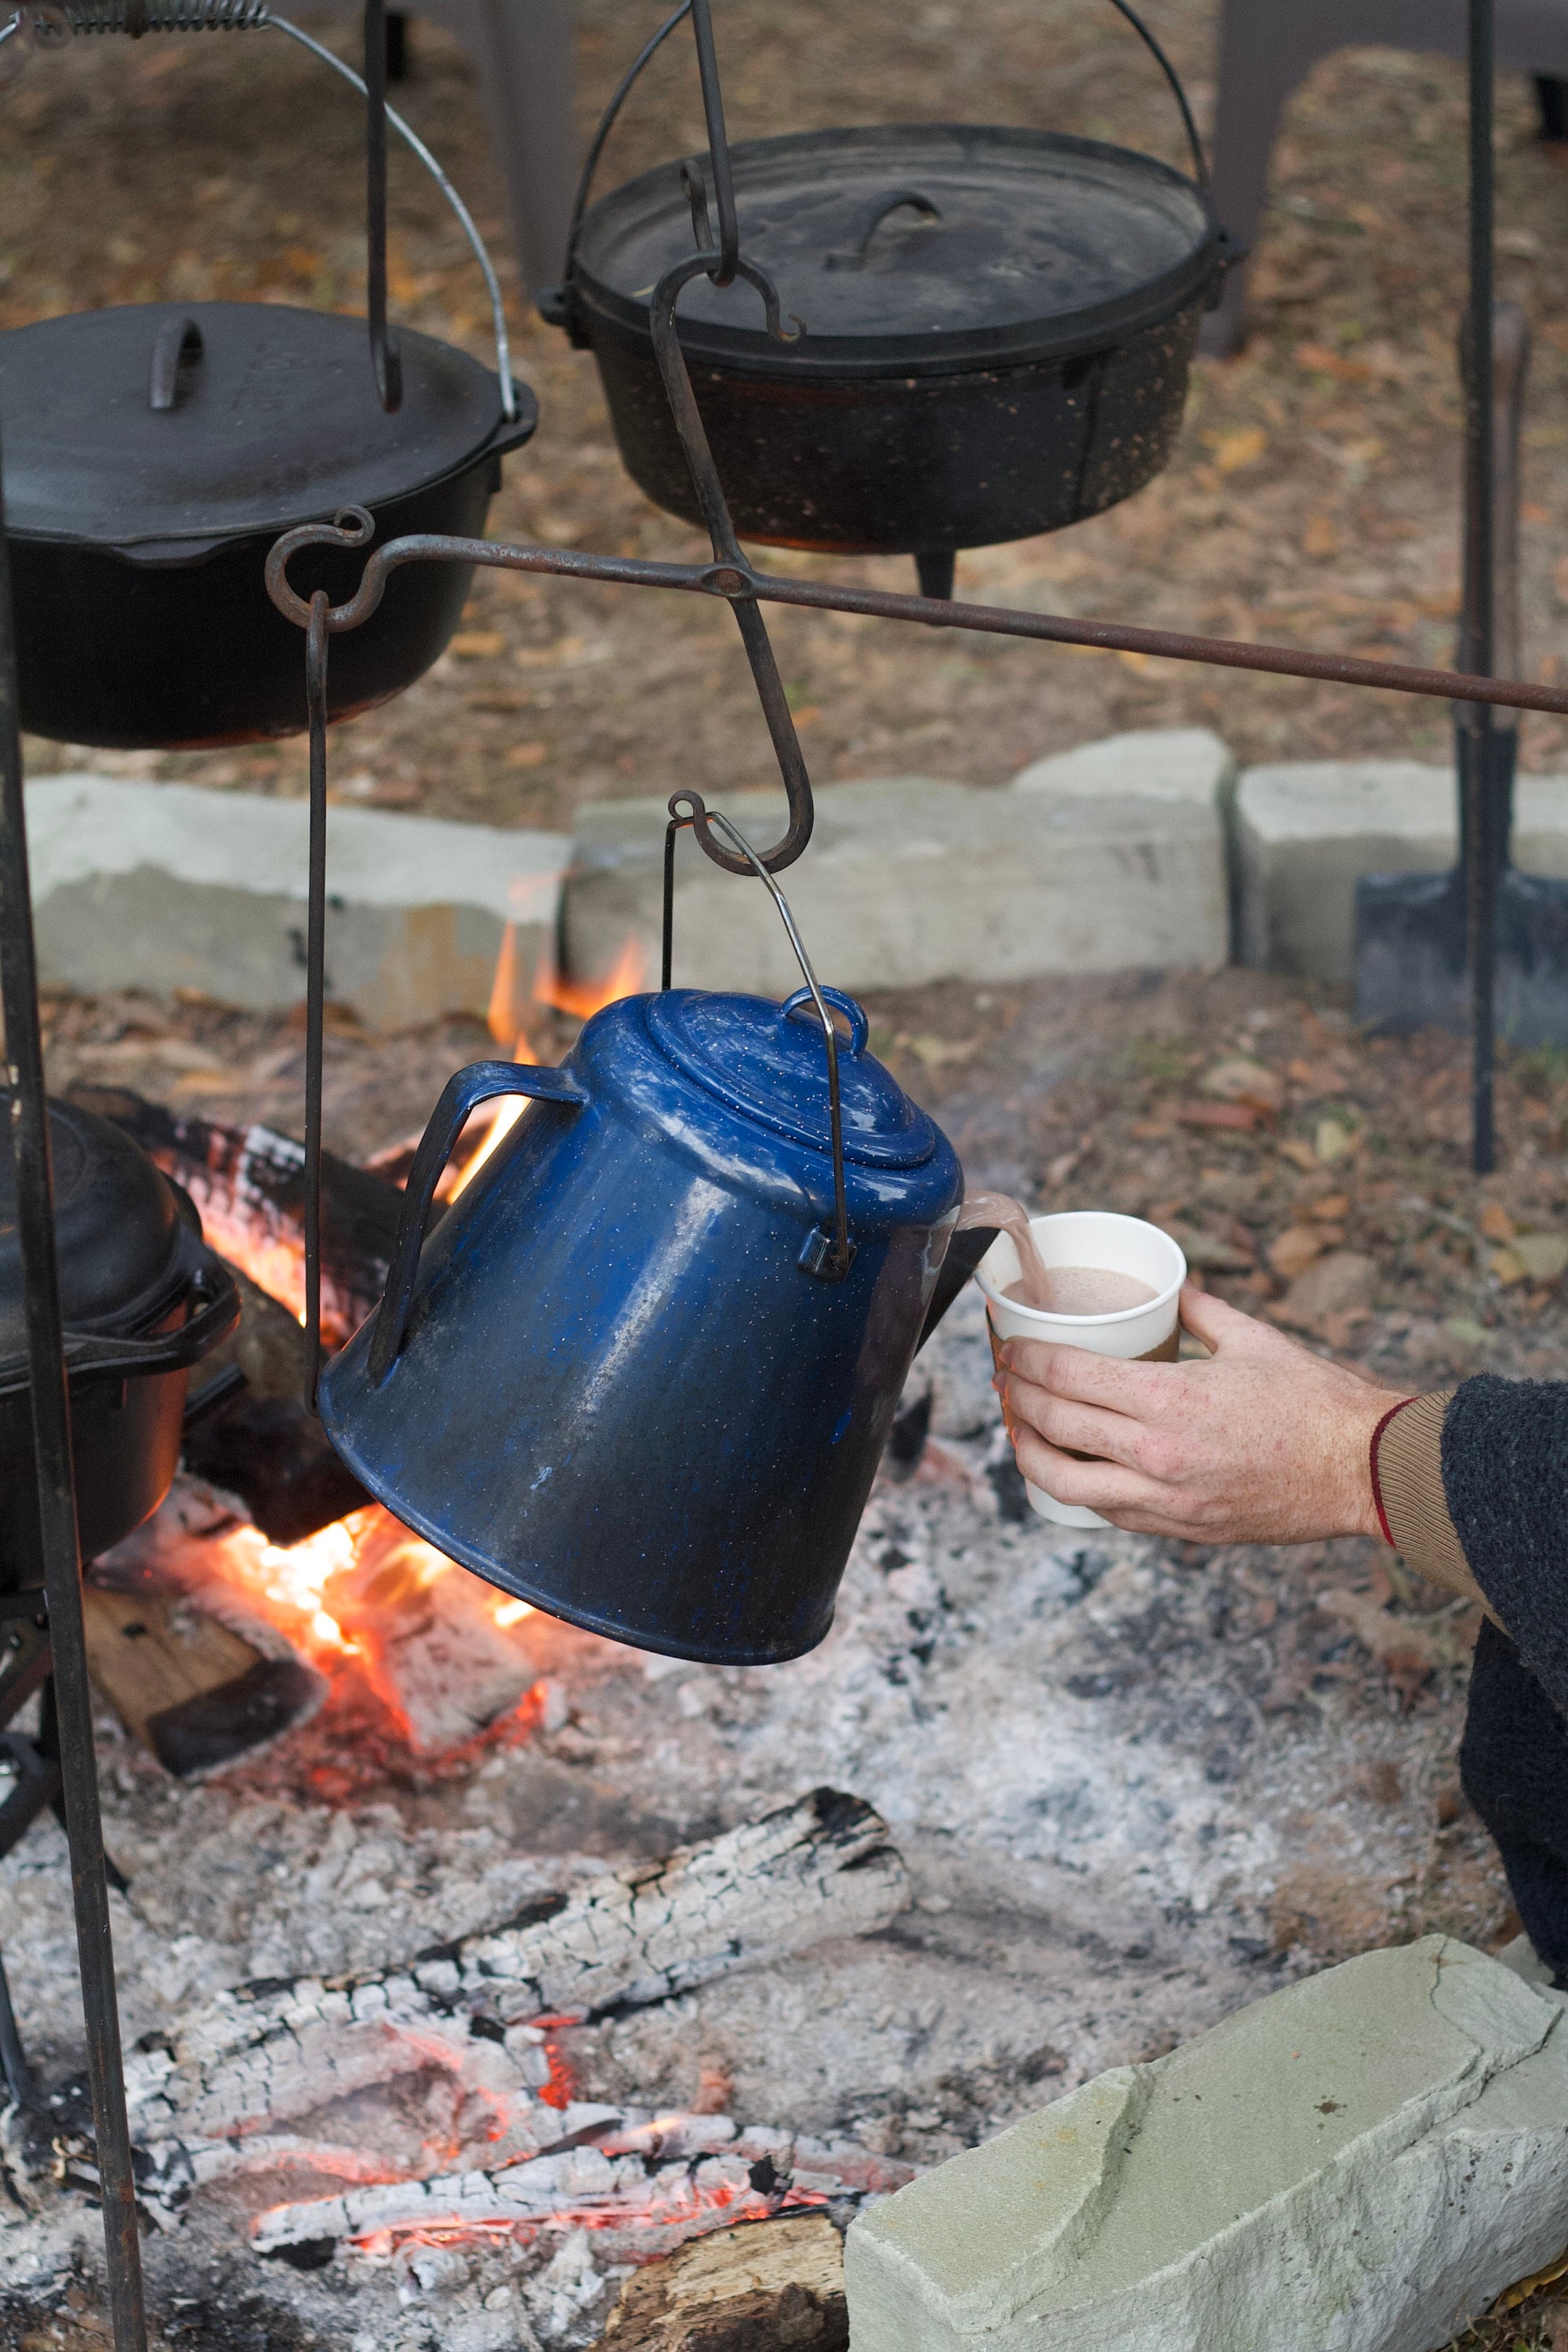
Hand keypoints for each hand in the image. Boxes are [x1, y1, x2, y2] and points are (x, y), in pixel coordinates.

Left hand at [997, 1284, 1404, 1544]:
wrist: (1364, 1470)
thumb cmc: (1316, 1402)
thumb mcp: (1252, 1338)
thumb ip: (1201, 1309)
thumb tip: (1173, 1286)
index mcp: (1169, 1399)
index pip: (1068, 1376)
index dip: (1028, 1360)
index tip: (1012, 1348)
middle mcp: (1158, 1454)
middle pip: (1054, 1427)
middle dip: (1017, 1400)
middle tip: (1006, 1381)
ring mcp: (1167, 1499)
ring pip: (1067, 1484)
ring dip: (1031, 1454)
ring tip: (1020, 1432)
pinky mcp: (1182, 1528)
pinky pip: (1110, 1512)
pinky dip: (1078, 1490)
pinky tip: (1071, 1470)